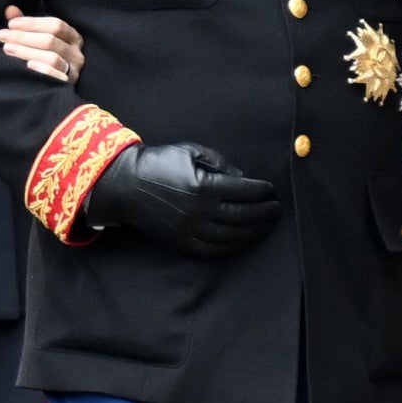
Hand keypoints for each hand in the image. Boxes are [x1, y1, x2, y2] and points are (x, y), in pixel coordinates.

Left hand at [0, 5, 83, 83]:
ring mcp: (74, 70)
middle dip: (23, 37)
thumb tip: (10, 10)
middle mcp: (76, 53)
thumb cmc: (45, 56)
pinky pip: (57, 77)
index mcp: (73, 37)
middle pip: (50, 41)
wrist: (54, 89)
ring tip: (7, 48)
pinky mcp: (68, 85)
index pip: (55, 25)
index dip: (32, 23)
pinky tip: (27, 66)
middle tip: (2, 36)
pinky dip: (43, 70)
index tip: (11, 24)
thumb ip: (25, 24)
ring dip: (27, 52)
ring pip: (52, 58)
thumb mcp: (39, 38)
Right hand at [86, 142, 280, 256]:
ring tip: (267, 226)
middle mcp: (198, 211)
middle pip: (242, 216)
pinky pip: (213, 251)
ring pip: (231, 237)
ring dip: (255, 232)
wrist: (125, 185)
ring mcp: (189, 230)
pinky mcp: (181, 242)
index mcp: (202, 186)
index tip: (271, 190)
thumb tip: (243, 178)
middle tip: (277, 209)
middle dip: (264, 213)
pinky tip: (245, 241)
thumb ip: (220, 163)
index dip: (262, 191)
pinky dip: (233, 248)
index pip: (243, 192)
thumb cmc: (159, 163)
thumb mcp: (190, 152)